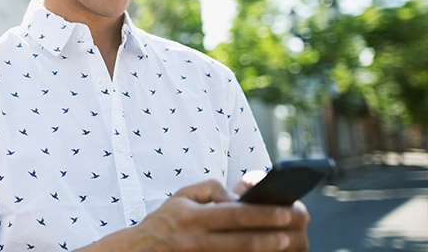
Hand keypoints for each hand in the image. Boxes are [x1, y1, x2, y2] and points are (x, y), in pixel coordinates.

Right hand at [80, 179, 307, 250]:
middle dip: (273, 236)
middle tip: (294, 232)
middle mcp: (196, 239)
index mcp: (192, 216)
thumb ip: (212, 189)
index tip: (287, 211)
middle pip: (243, 239)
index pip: (236, 215)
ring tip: (286, 245)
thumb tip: (238, 197)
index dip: (264, 214)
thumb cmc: (165, 220)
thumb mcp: (182, 195)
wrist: (139, 250)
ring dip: (266, 250)